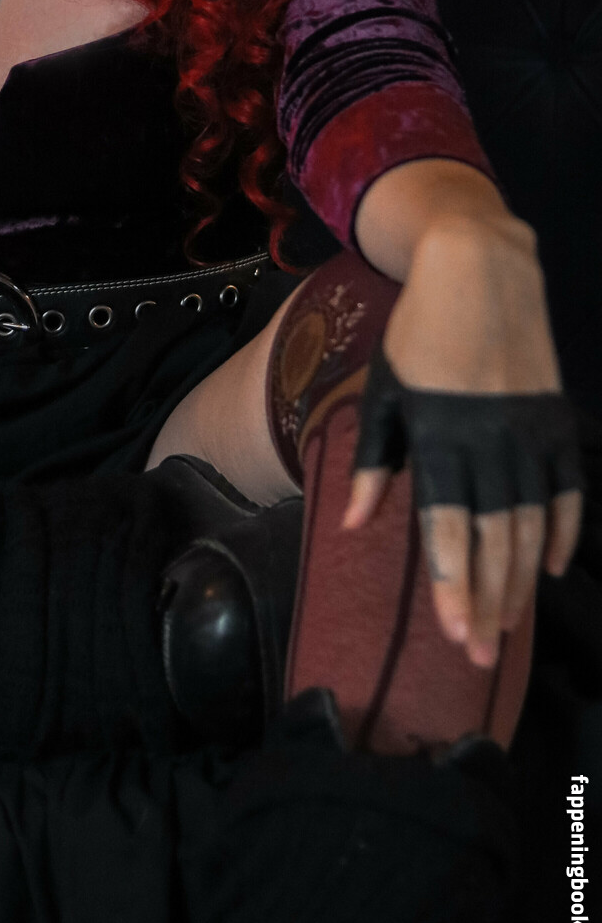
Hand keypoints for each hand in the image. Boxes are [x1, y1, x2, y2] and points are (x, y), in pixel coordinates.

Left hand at [342, 212, 582, 668]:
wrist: (480, 267)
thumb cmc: (418, 332)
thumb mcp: (384, 391)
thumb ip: (374, 462)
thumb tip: (356, 524)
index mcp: (440, 433)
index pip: (448, 525)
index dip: (453, 582)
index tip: (454, 632)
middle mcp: (490, 438)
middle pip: (493, 538)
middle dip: (487, 600)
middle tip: (480, 655)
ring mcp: (530, 429)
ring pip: (531, 523)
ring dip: (520, 578)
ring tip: (507, 625)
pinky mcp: (556, 418)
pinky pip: (565, 490)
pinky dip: (561, 532)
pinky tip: (548, 569)